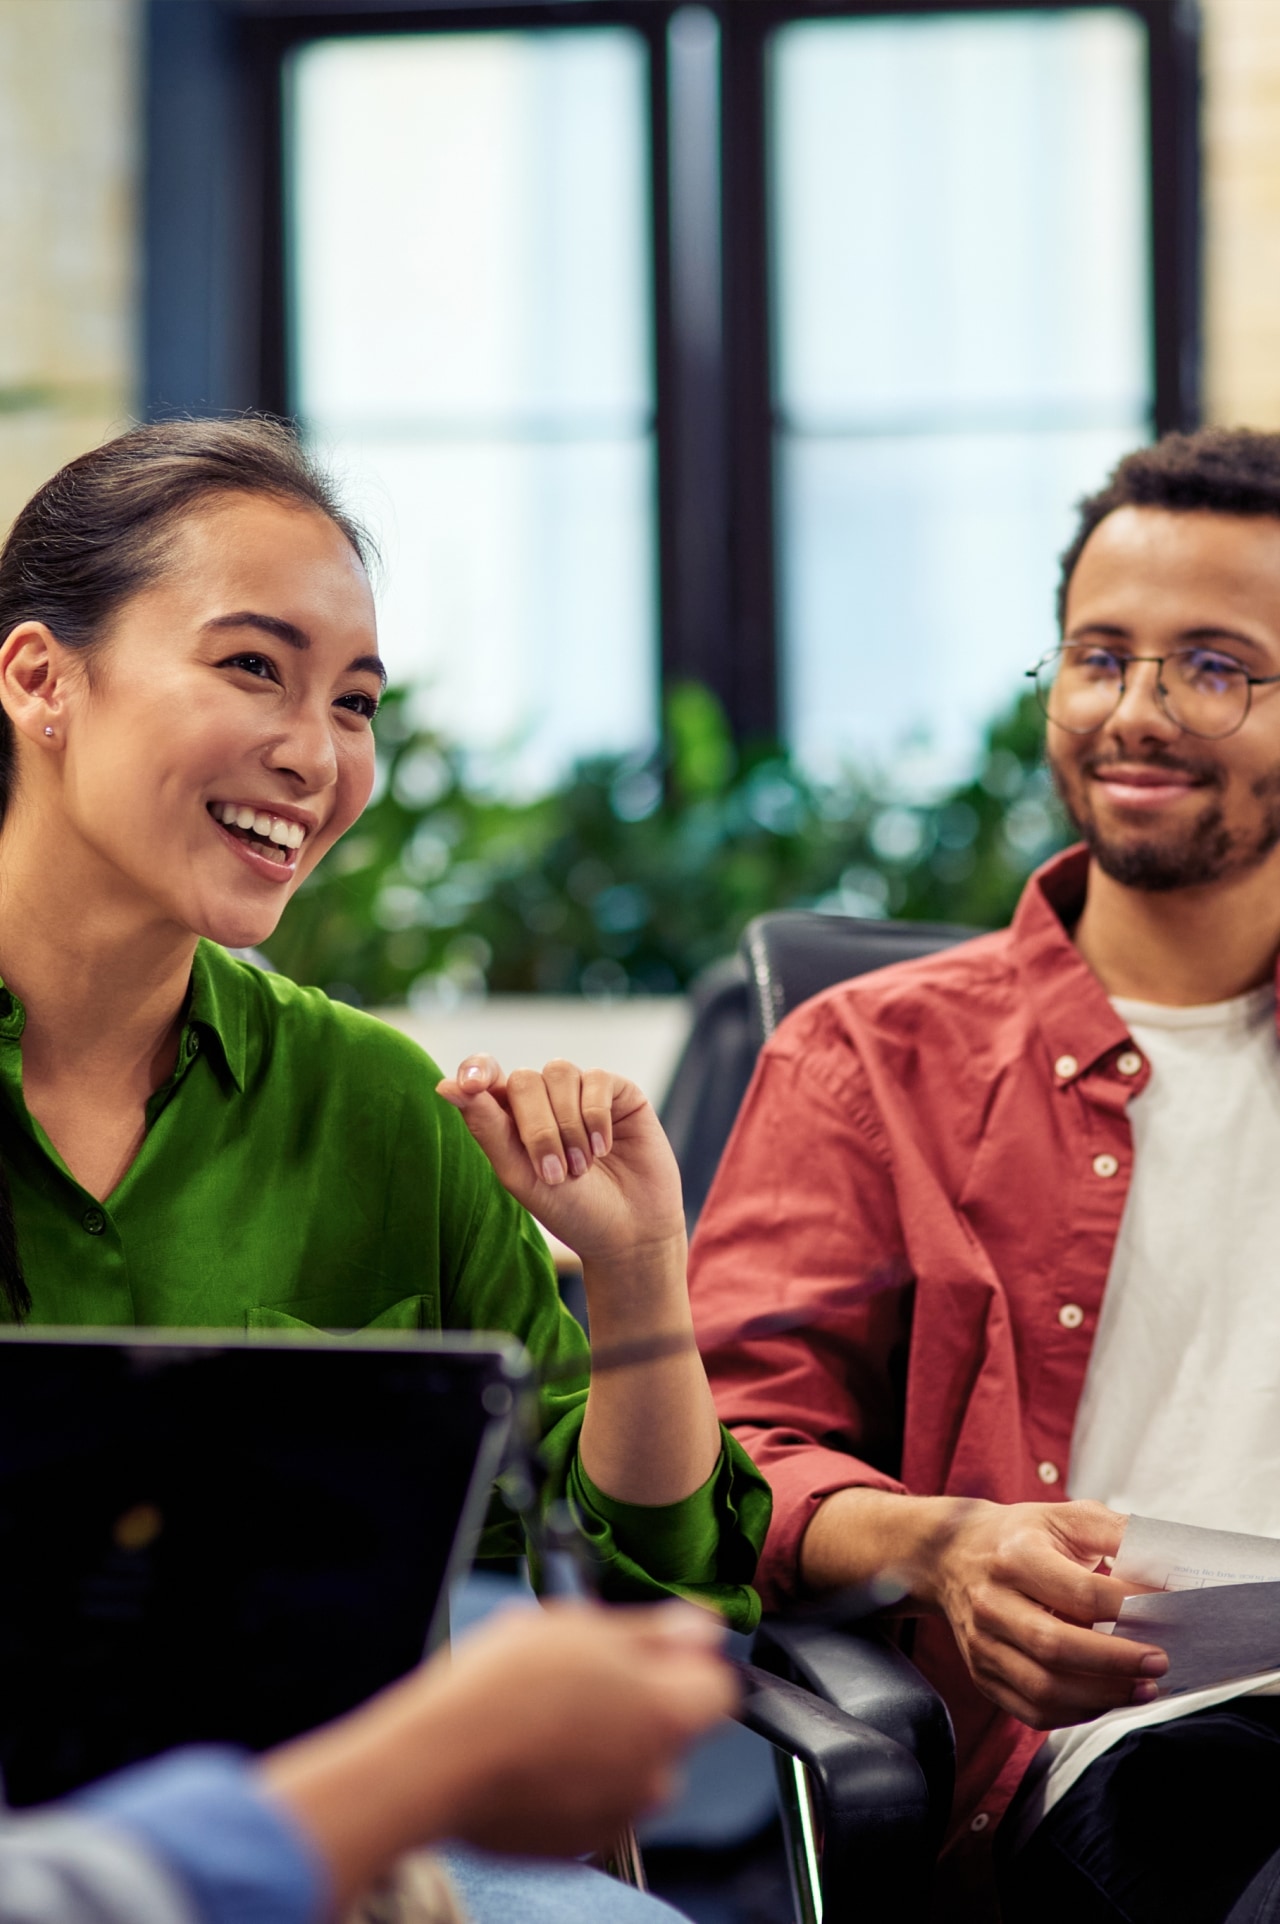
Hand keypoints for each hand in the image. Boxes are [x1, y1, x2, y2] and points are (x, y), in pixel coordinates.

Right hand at [418, 1602, 736, 1853]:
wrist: (438, 1762)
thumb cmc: (504, 1688)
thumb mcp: (581, 1626)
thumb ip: (655, 1630)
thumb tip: (702, 1626)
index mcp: (667, 1713)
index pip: (719, 1687)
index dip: (687, 1662)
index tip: (651, 1648)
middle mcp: (656, 1774)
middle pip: (670, 1727)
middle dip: (636, 1701)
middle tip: (579, 1674)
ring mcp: (617, 1816)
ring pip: (629, 1766)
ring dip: (603, 1742)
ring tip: (544, 1713)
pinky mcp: (577, 1845)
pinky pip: (593, 1802)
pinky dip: (573, 1781)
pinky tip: (530, 1753)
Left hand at [436, 1056, 685, 1267]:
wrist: (630, 1232)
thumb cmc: (570, 1209)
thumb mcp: (519, 1174)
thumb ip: (486, 1128)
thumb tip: (444, 1085)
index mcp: (511, 1117)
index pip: (485, 1075)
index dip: (476, 1070)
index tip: (471, 1084)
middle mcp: (545, 1098)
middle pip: (523, 1080)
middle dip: (537, 1128)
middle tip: (555, 1174)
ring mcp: (582, 1092)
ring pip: (559, 1073)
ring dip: (568, 1126)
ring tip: (582, 1167)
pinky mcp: (619, 1092)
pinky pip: (597, 1079)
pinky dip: (596, 1117)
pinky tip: (604, 1149)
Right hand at [926, 1497, 1167, 1728]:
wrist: (952, 1554)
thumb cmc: (1022, 1535)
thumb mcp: (1066, 1517)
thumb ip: (1119, 1535)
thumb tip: (1172, 1571)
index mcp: (1015, 1555)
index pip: (1081, 1592)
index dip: (1132, 1607)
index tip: (1173, 1613)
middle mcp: (991, 1601)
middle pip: (1056, 1646)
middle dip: (1118, 1661)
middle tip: (1161, 1661)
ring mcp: (982, 1643)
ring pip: (1044, 1688)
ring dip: (1103, 1696)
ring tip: (1144, 1688)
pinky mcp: (982, 1674)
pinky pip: (1032, 1710)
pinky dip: (1077, 1713)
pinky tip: (1106, 1698)